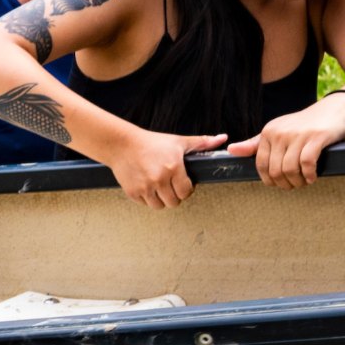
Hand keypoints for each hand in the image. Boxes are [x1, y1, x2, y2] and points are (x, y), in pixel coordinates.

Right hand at [111, 127, 226, 207]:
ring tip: (159, 187)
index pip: (186, 192)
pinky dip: (147, 198)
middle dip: (174, 196)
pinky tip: (147, 186)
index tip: (181, 183)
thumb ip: (201, 142)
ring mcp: (145, 187)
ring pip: (159, 206)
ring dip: (161, 199)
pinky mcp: (133, 192)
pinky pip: (145, 204)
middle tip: (170, 185)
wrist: (122, 144)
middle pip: (174, 202)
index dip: (186, 189)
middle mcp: (159, 179)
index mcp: (173, 168)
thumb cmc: (151, 143)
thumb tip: (222, 138)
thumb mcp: (178, 141)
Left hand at [225, 105, 344, 188]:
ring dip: (297, 182)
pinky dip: (309, 175)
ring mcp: (298, 135)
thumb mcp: (277, 131)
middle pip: (275, 170)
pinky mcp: (316, 137)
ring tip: (304, 182)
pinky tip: (312, 177)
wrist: (333, 110)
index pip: (261, 165)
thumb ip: (255, 144)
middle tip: (294, 185)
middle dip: (285, 184)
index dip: (270, 180)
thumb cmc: (303, 125)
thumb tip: (230, 150)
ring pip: (289, 169)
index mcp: (268, 132)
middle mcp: (280, 133)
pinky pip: (306, 163)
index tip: (280, 183)